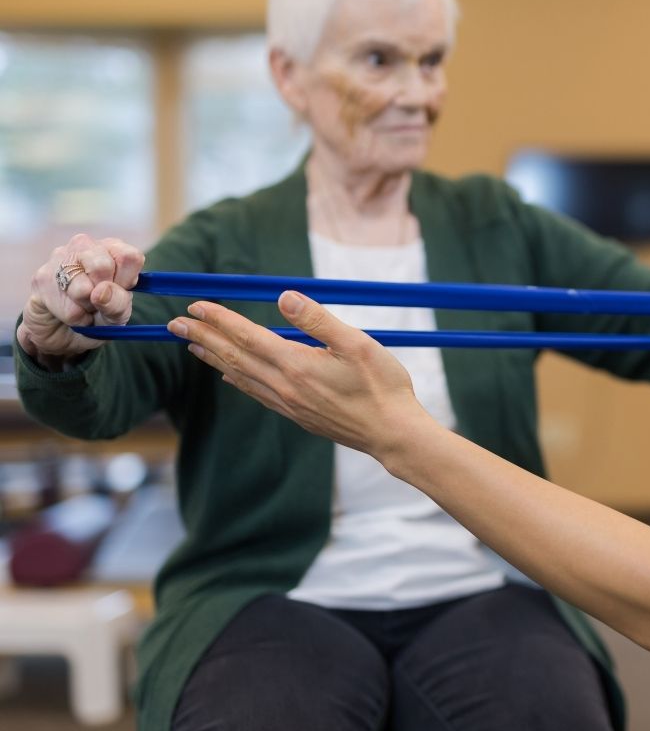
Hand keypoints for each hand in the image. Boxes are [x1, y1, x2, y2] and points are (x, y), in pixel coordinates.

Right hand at [17, 234, 144, 365]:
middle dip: (104, 294)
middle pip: (103, 267)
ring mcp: (59, 258)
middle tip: (99, 301)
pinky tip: (68, 312)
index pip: (129, 256)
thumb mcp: (118, 313)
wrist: (63, 332)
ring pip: (82, 288)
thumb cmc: (99, 315)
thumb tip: (101, 291)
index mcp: (112, 249)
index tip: (120, 290)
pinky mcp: (41, 278)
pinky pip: (66, 306)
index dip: (127, 281)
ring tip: (83, 307)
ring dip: (87, 307)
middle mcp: (85, 246)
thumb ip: (118, 303)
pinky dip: (74, 318)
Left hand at [167, 291, 428, 459]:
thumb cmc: (383, 386)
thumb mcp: (357, 344)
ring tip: (193, 345)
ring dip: (214, 358)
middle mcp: (286, 386)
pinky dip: (237, 379)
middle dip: (204, 337)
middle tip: (175, 323)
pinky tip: (230, 375)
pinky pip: (256, 393)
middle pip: (234, 356)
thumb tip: (285, 297)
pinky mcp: (297, 414)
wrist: (392, 433)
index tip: (197, 305)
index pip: (247, 336)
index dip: (220, 319)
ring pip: (241, 376)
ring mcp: (289, 403)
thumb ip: (318, 320)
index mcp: (297, 364)